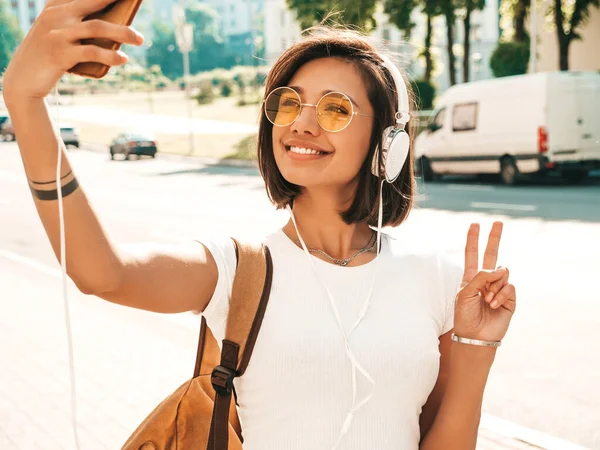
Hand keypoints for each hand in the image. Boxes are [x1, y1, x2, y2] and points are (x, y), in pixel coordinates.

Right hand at [2, 0, 143, 101]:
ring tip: (140, 39)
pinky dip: (110, 55)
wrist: (24, 79)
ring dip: (123, 32)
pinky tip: (123, 59)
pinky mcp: (60, 54)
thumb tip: (116, 31)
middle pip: (95, 3)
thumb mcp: (60, 33)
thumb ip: (78, 24)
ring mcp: (57, 34)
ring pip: (97, 27)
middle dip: (118, 2)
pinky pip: (91, 52)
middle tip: (136, 7)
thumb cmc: (49, 55)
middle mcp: (56, 16)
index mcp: (56, 7)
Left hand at [452, 222, 515, 342]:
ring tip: (486, 300)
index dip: (473, 240)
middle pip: (492, 254)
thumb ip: (479, 277)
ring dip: (493, 286)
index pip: (472, 254)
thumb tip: (499, 269)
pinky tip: (493, 304)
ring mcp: (498, 288)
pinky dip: (500, 294)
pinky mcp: (509, 298)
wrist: (475, 335)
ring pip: (502, 273)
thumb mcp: (465, 293)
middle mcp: (486, 280)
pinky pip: (508, 286)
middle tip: (498, 222)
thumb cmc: (465, 315)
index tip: (474, 225)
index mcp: (471, 277)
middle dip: (494, 238)